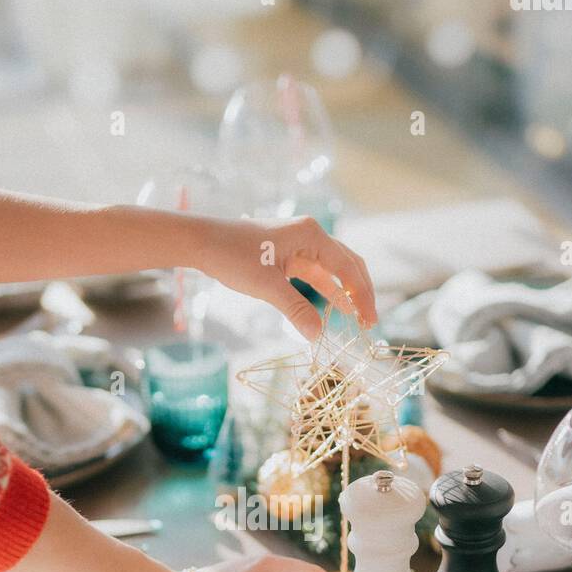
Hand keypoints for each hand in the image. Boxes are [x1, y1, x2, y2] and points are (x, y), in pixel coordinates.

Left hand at [193, 214, 376, 339]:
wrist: (202, 242)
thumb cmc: (232, 256)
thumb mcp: (266, 286)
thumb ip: (295, 310)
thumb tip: (317, 336)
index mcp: (311, 235)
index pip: (347, 267)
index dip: (362, 296)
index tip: (369, 321)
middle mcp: (310, 235)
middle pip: (347, 264)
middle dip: (360, 292)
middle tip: (369, 322)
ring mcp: (299, 244)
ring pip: (333, 270)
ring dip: (345, 292)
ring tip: (358, 318)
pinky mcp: (287, 255)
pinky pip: (316, 273)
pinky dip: (327, 290)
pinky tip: (335, 308)